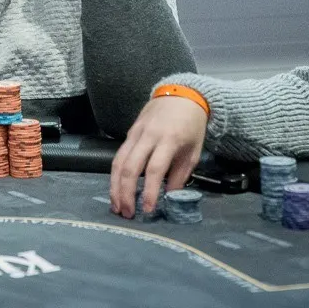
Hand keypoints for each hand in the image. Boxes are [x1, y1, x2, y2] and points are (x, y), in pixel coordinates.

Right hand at [109, 96, 206, 217]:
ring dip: (115, 186)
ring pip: (118, 162)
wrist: (181, 95)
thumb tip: (169, 197)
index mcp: (169, 140)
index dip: (149, 191)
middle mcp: (148, 136)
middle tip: (127, 213)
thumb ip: (180, 174)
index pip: (154, 170)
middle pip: (130, 167)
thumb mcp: (194, 150)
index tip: (148, 210)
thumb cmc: (191, 124)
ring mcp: (135, 133)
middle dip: (125, 193)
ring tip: (117, 206)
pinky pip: (118, 156)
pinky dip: (115, 175)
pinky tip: (116, 189)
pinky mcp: (129, 133)